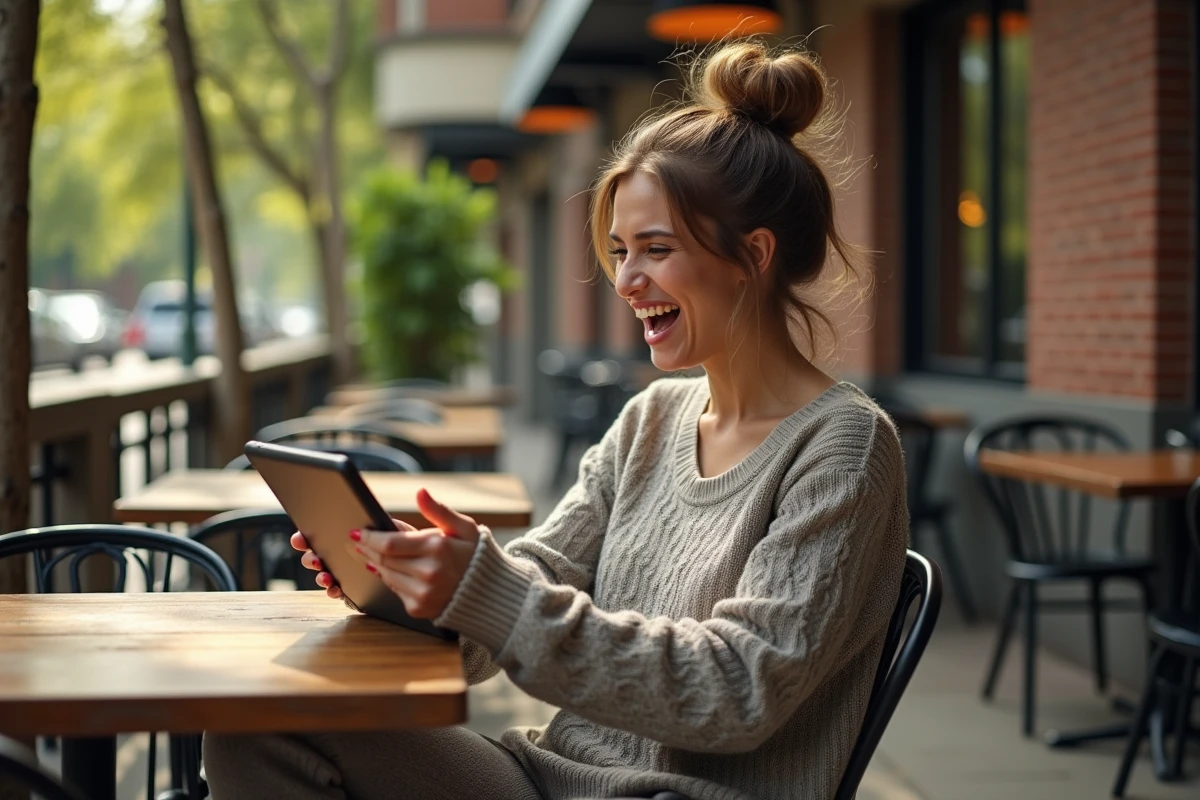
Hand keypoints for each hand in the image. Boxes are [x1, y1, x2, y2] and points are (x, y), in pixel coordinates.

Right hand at [290, 520, 420, 599]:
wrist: (429, 570)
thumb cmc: (416, 546)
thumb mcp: (404, 533)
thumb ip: (386, 529)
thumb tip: (359, 531)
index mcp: (357, 533)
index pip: (326, 530)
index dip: (308, 535)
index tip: (298, 537)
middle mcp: (349, 551)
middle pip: (321, 552)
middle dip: (311, 555)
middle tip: (311, 557)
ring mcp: (350, 570)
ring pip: (328, 572)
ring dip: (321, 574)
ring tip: (325, 574)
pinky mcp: (356, 587)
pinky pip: (340, 589)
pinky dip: (334, 590)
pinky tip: (335, 589)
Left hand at [352, 488, 481, 618]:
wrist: (489, 593)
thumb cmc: (475, 555)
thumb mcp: (464, 527)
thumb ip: (439, 510)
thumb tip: (420, 492)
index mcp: (437, 548)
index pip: (390, 543)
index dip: (369, 537)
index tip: (357, 531)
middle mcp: (428, 573)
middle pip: (383, 559)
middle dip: (366, 549)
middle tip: (356, 541)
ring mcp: (423, 594)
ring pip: (385, 575)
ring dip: (375, 563)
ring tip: (369, 553)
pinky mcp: (419, 609)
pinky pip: (394, 591)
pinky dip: (390, 579)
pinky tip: (388, 570)